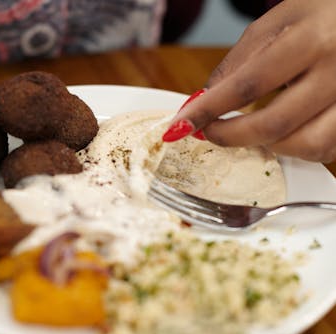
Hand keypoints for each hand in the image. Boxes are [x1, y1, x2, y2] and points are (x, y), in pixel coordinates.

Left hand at [162, 0, 335, 162]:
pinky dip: (296, 148)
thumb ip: (239, 62)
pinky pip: (325, 150)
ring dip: (266, 145)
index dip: (209, 110)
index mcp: (313, 40)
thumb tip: (204, 100)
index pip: (249, 84)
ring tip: (250, 129)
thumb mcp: (277, 22)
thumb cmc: (322, 13)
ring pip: (304, 145)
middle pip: (274, 124)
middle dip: (229, 136)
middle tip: (207, 132)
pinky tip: (284, 131)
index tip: (181, 124)